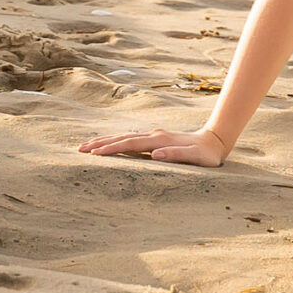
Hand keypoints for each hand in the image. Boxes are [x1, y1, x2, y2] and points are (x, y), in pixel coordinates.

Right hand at [78, 127, 229, 166]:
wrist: (214, 141)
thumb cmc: (206, 154)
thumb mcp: (195, 157)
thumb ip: (176, 155)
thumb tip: (155, 154)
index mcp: (159, 140)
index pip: (129, 144)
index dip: (111, 149)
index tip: (93, 154)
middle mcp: (154, 135)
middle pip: (121, 137)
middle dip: (100, 143)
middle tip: (78, 149)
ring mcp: (153, 135)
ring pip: (123, 136)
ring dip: (105, 140)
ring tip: (86, 146)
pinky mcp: (154, 138)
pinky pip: (129, 138)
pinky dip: (115, 140)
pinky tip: (108, 144)